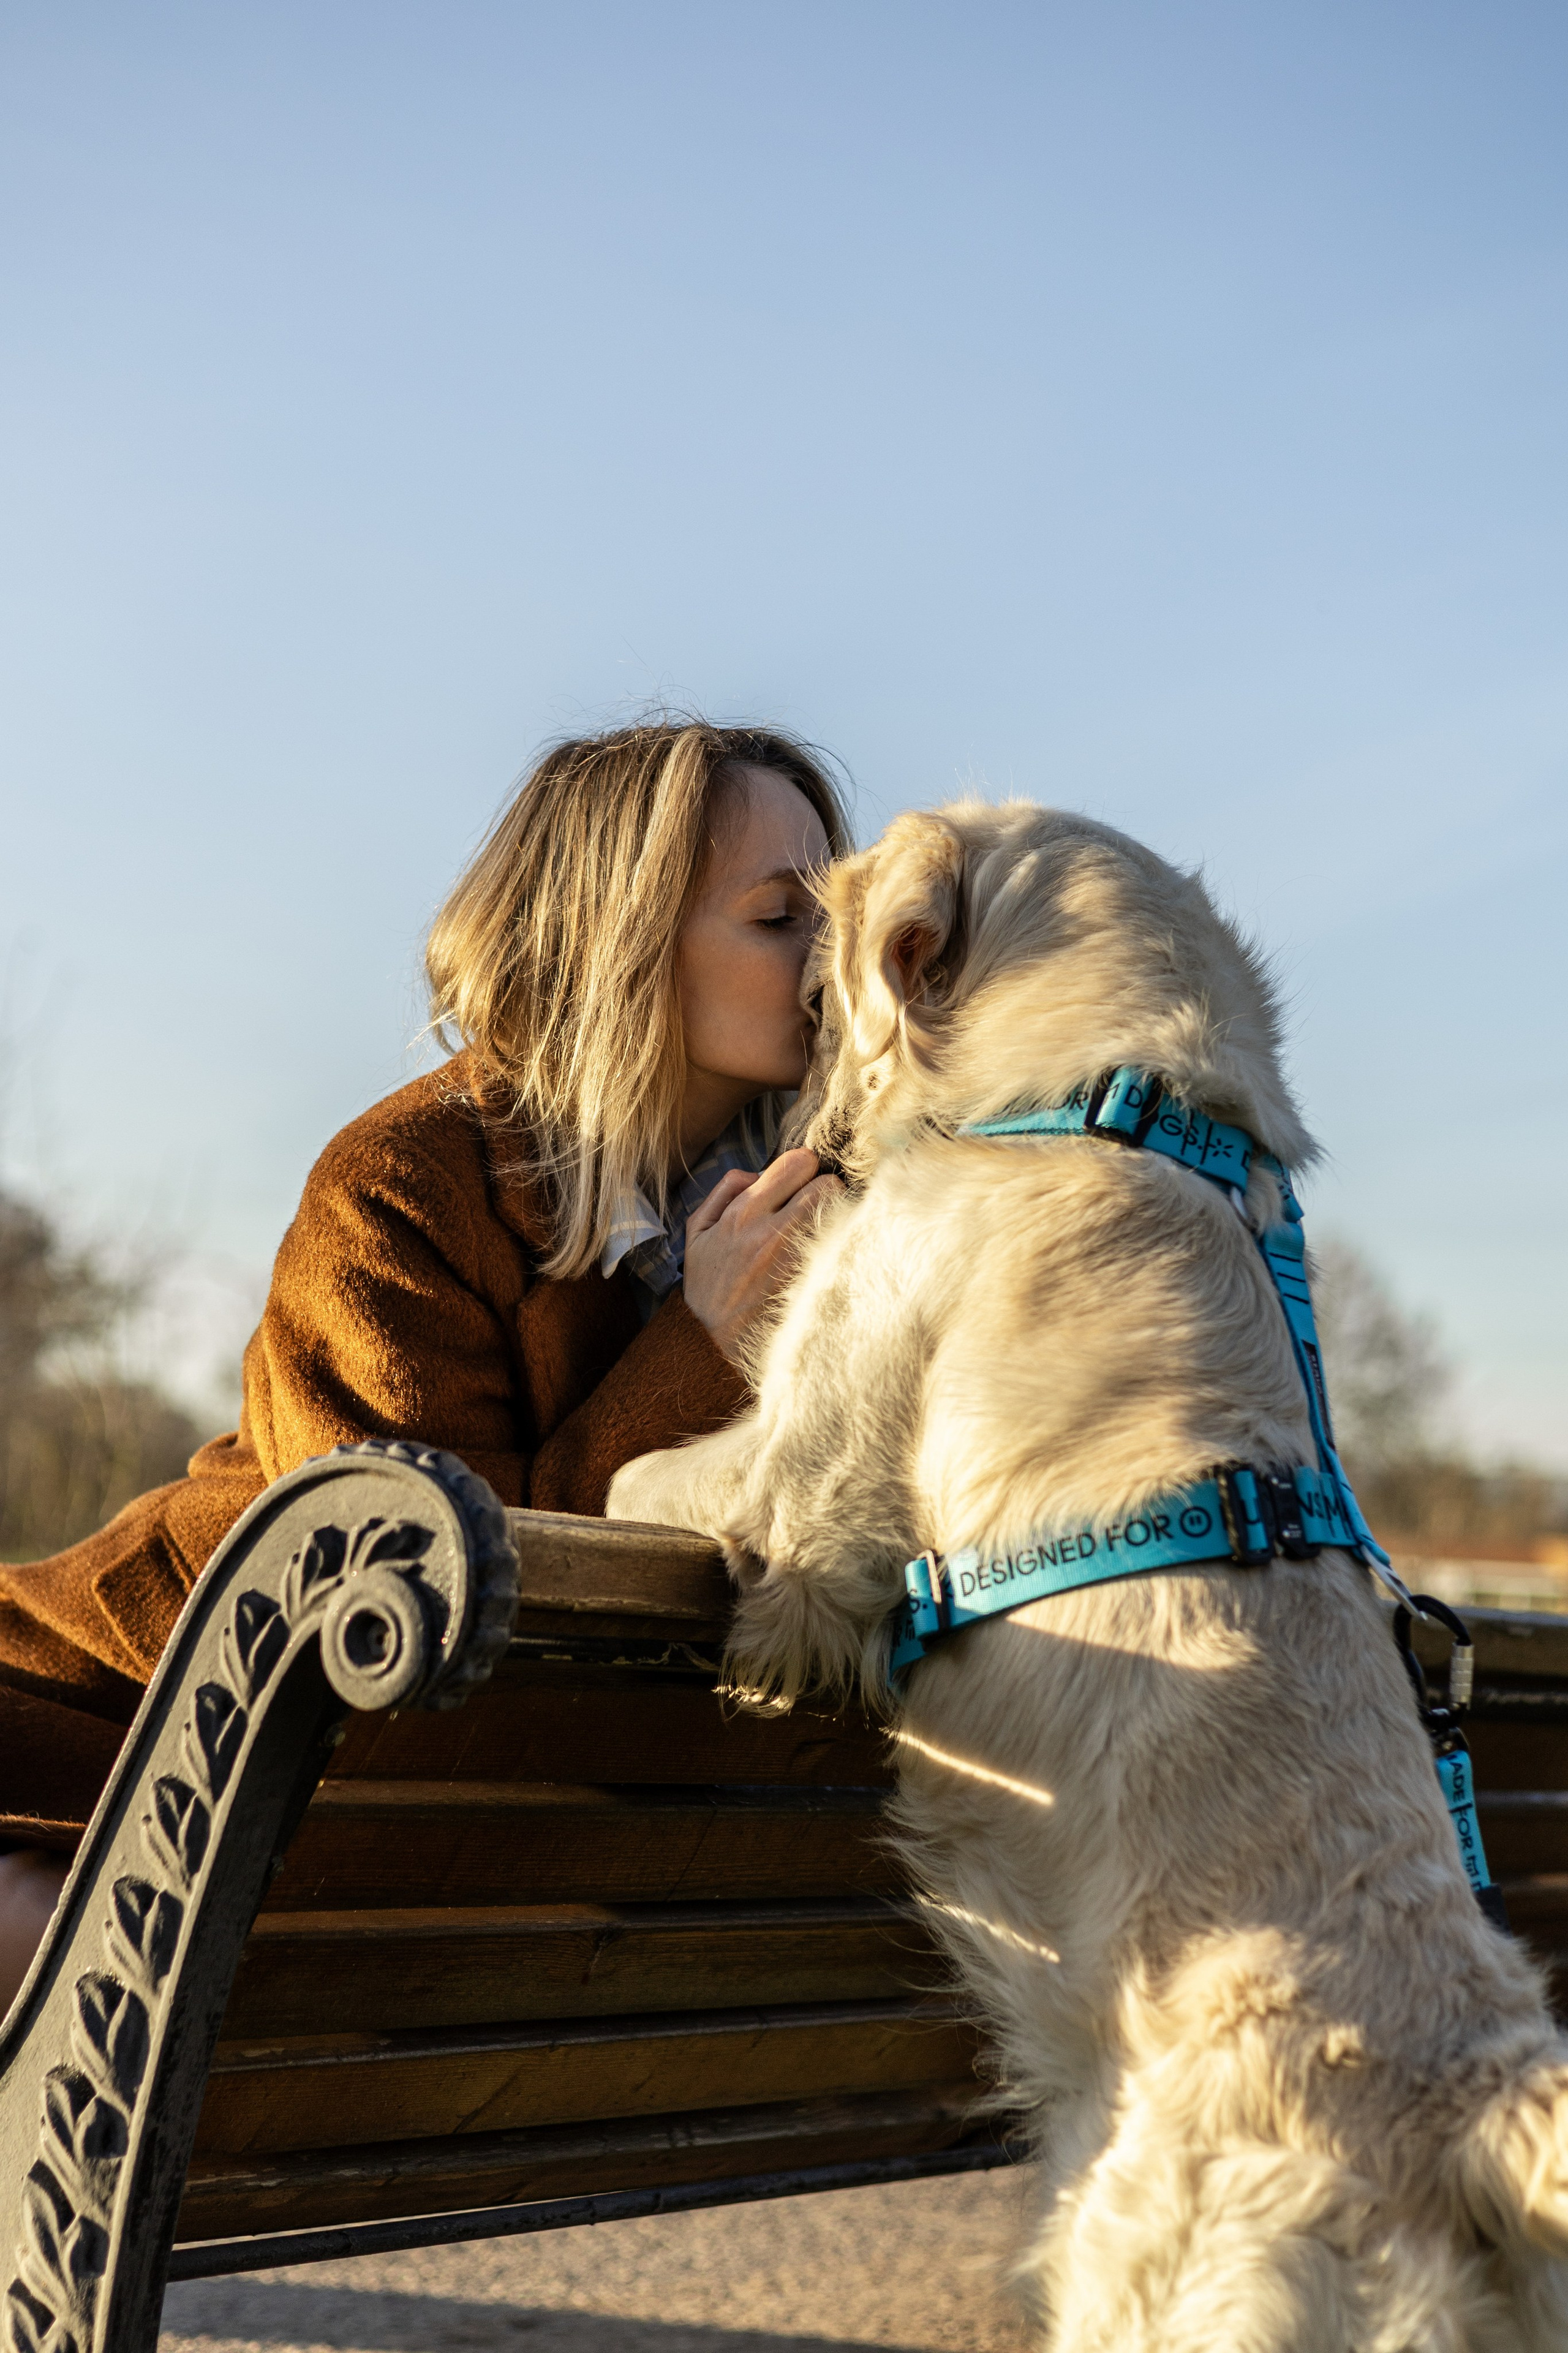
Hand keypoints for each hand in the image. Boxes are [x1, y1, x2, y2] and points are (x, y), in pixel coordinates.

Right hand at [683, 1148, 842, 1363]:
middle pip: (829, 1182)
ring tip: (822, 1227)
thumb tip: (756, 1172)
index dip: (802, 1167)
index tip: (798, 1181)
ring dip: (836, 1214)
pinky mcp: (817, 1280)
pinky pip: (844, 1244)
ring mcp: (800, 1257)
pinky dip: (841, 1243)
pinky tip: (826, 1254)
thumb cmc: (710, 1287)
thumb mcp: (696, 1233)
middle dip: (824, 1188)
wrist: (718, 1343)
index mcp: (744, 1213)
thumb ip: (723, 1192)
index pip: (798, 1162)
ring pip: (841, 1212)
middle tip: (815, 1204)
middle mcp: (775, 1231)